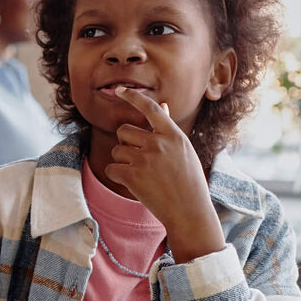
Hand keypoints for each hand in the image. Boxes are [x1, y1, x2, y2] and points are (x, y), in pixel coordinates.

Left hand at [108, 86, 224, 261]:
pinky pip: (111, 168)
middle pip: (124, 130)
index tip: (120, 90)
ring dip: (123, 161)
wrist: (189, 211)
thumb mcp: (183, 151)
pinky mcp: (132, 176)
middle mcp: (158, 143)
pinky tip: (132, 184)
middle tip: (137, 158)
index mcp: (173, 134)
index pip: (150, 108)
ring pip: (117, 150)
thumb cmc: (189, 181)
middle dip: (125, 143)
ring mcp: (145, 159)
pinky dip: (117, 176)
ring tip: (142, 174)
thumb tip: (163, 105)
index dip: (133, 97)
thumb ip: (168, 130)